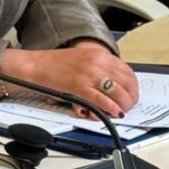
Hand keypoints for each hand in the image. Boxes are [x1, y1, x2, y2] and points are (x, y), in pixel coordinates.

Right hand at [0, 41, 138, 119]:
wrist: (35, 66)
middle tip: (127, 106)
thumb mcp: (83, 58)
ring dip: (123, 106)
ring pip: (118, 94)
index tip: (131, 94)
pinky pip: (103, 101)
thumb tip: (114, 83)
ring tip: (120, 112)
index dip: (133, 86)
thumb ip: (99, 67)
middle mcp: (97, 62)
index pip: (127, 71)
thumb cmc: (55, 64)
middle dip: (130, 98)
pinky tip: (112, 113)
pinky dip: (110, 109)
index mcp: (99, 54)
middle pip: (127, 83)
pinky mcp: (80, 88)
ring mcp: (89, 75)